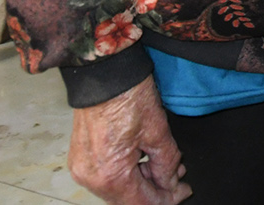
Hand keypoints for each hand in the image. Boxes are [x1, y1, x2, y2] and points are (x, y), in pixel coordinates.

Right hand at [67, 74, 190, 204]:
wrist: (104, 72)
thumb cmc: (128, 94)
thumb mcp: (158, 131)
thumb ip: (167, 164)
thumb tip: (171, 183)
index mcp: (110, 174)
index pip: (142, 203)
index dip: (166, 200)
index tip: (183, 192)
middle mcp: (91, 177)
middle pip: (128, 201)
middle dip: (155, 191)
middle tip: (177, 179)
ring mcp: (82, 168)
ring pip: (117, 191)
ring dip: (142, 183)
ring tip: (164, 165)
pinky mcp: (80, 158)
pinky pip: (106, 178)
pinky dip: (126, 174)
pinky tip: (144, 160)